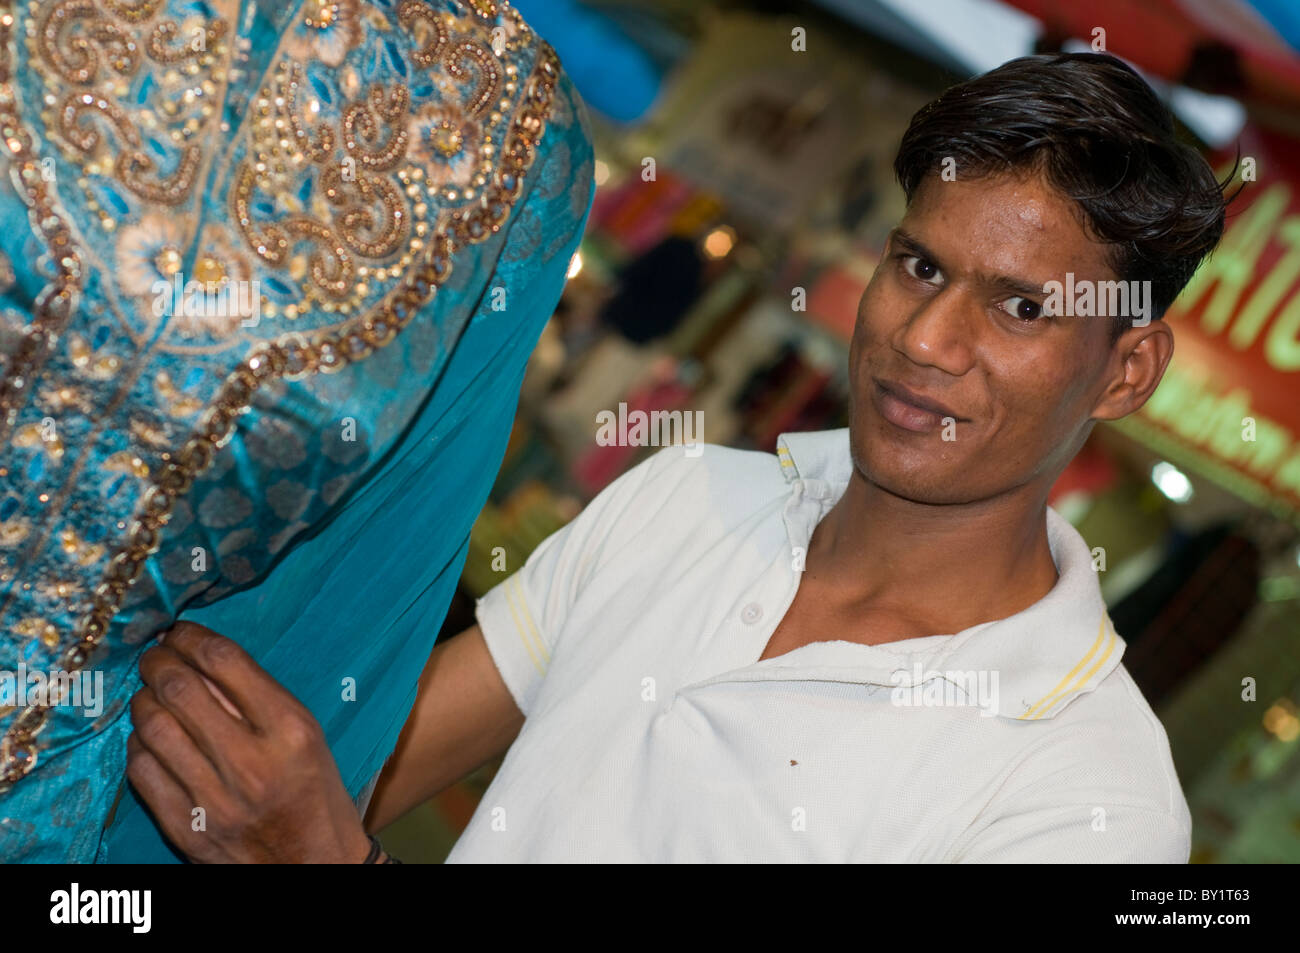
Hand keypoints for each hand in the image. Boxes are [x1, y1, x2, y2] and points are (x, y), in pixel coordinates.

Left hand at [126, 621, 373, 862]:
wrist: (313, 863)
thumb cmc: (314, 790)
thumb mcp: (306, 735)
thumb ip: (258, 697)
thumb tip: (200, 657)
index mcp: (290, 729)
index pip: (225, 660)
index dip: (192, 636)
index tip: (181, 631)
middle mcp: (251, 761)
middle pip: (180, 688)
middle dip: (158, 662)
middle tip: (155, 657)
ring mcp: (214, 798)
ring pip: (153, 727)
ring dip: (143, 701)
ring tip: (149, 695)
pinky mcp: (186, 828)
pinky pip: (143, 771)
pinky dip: (139, 745)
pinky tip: (150, 739)